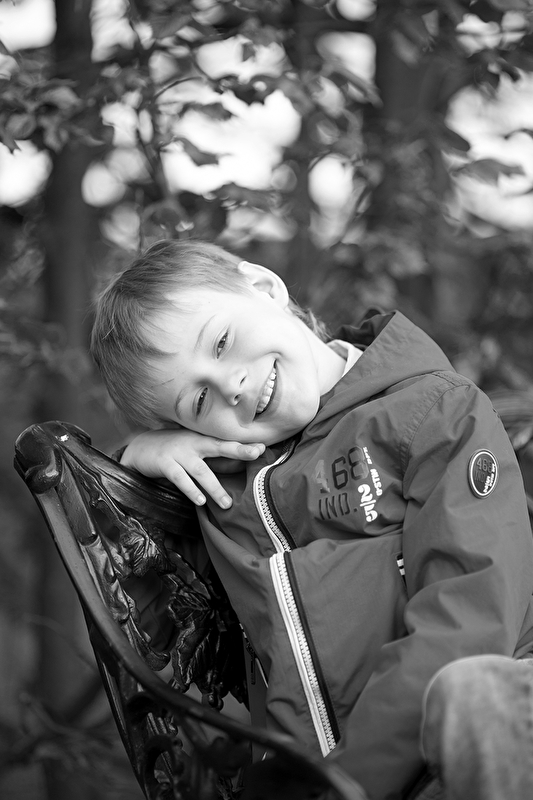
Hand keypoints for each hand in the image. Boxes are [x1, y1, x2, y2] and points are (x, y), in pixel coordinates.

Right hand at [120, 428, 264, 509]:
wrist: (140, 447)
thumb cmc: (173, 450)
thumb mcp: (193, 449)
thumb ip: (213, 457)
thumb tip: (240, 466)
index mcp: (202, 440)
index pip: (227, 442)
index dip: (244, 445)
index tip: (263, 448)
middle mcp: (193, 444)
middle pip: (219, 446)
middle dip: (238, 451)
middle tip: (256, 454)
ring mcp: (179, 453)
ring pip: (200, 470)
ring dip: (214, 487)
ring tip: (226, 504)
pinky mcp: (165, 464)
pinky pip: (180, 478)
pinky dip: (190, 490)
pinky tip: (200, 501)